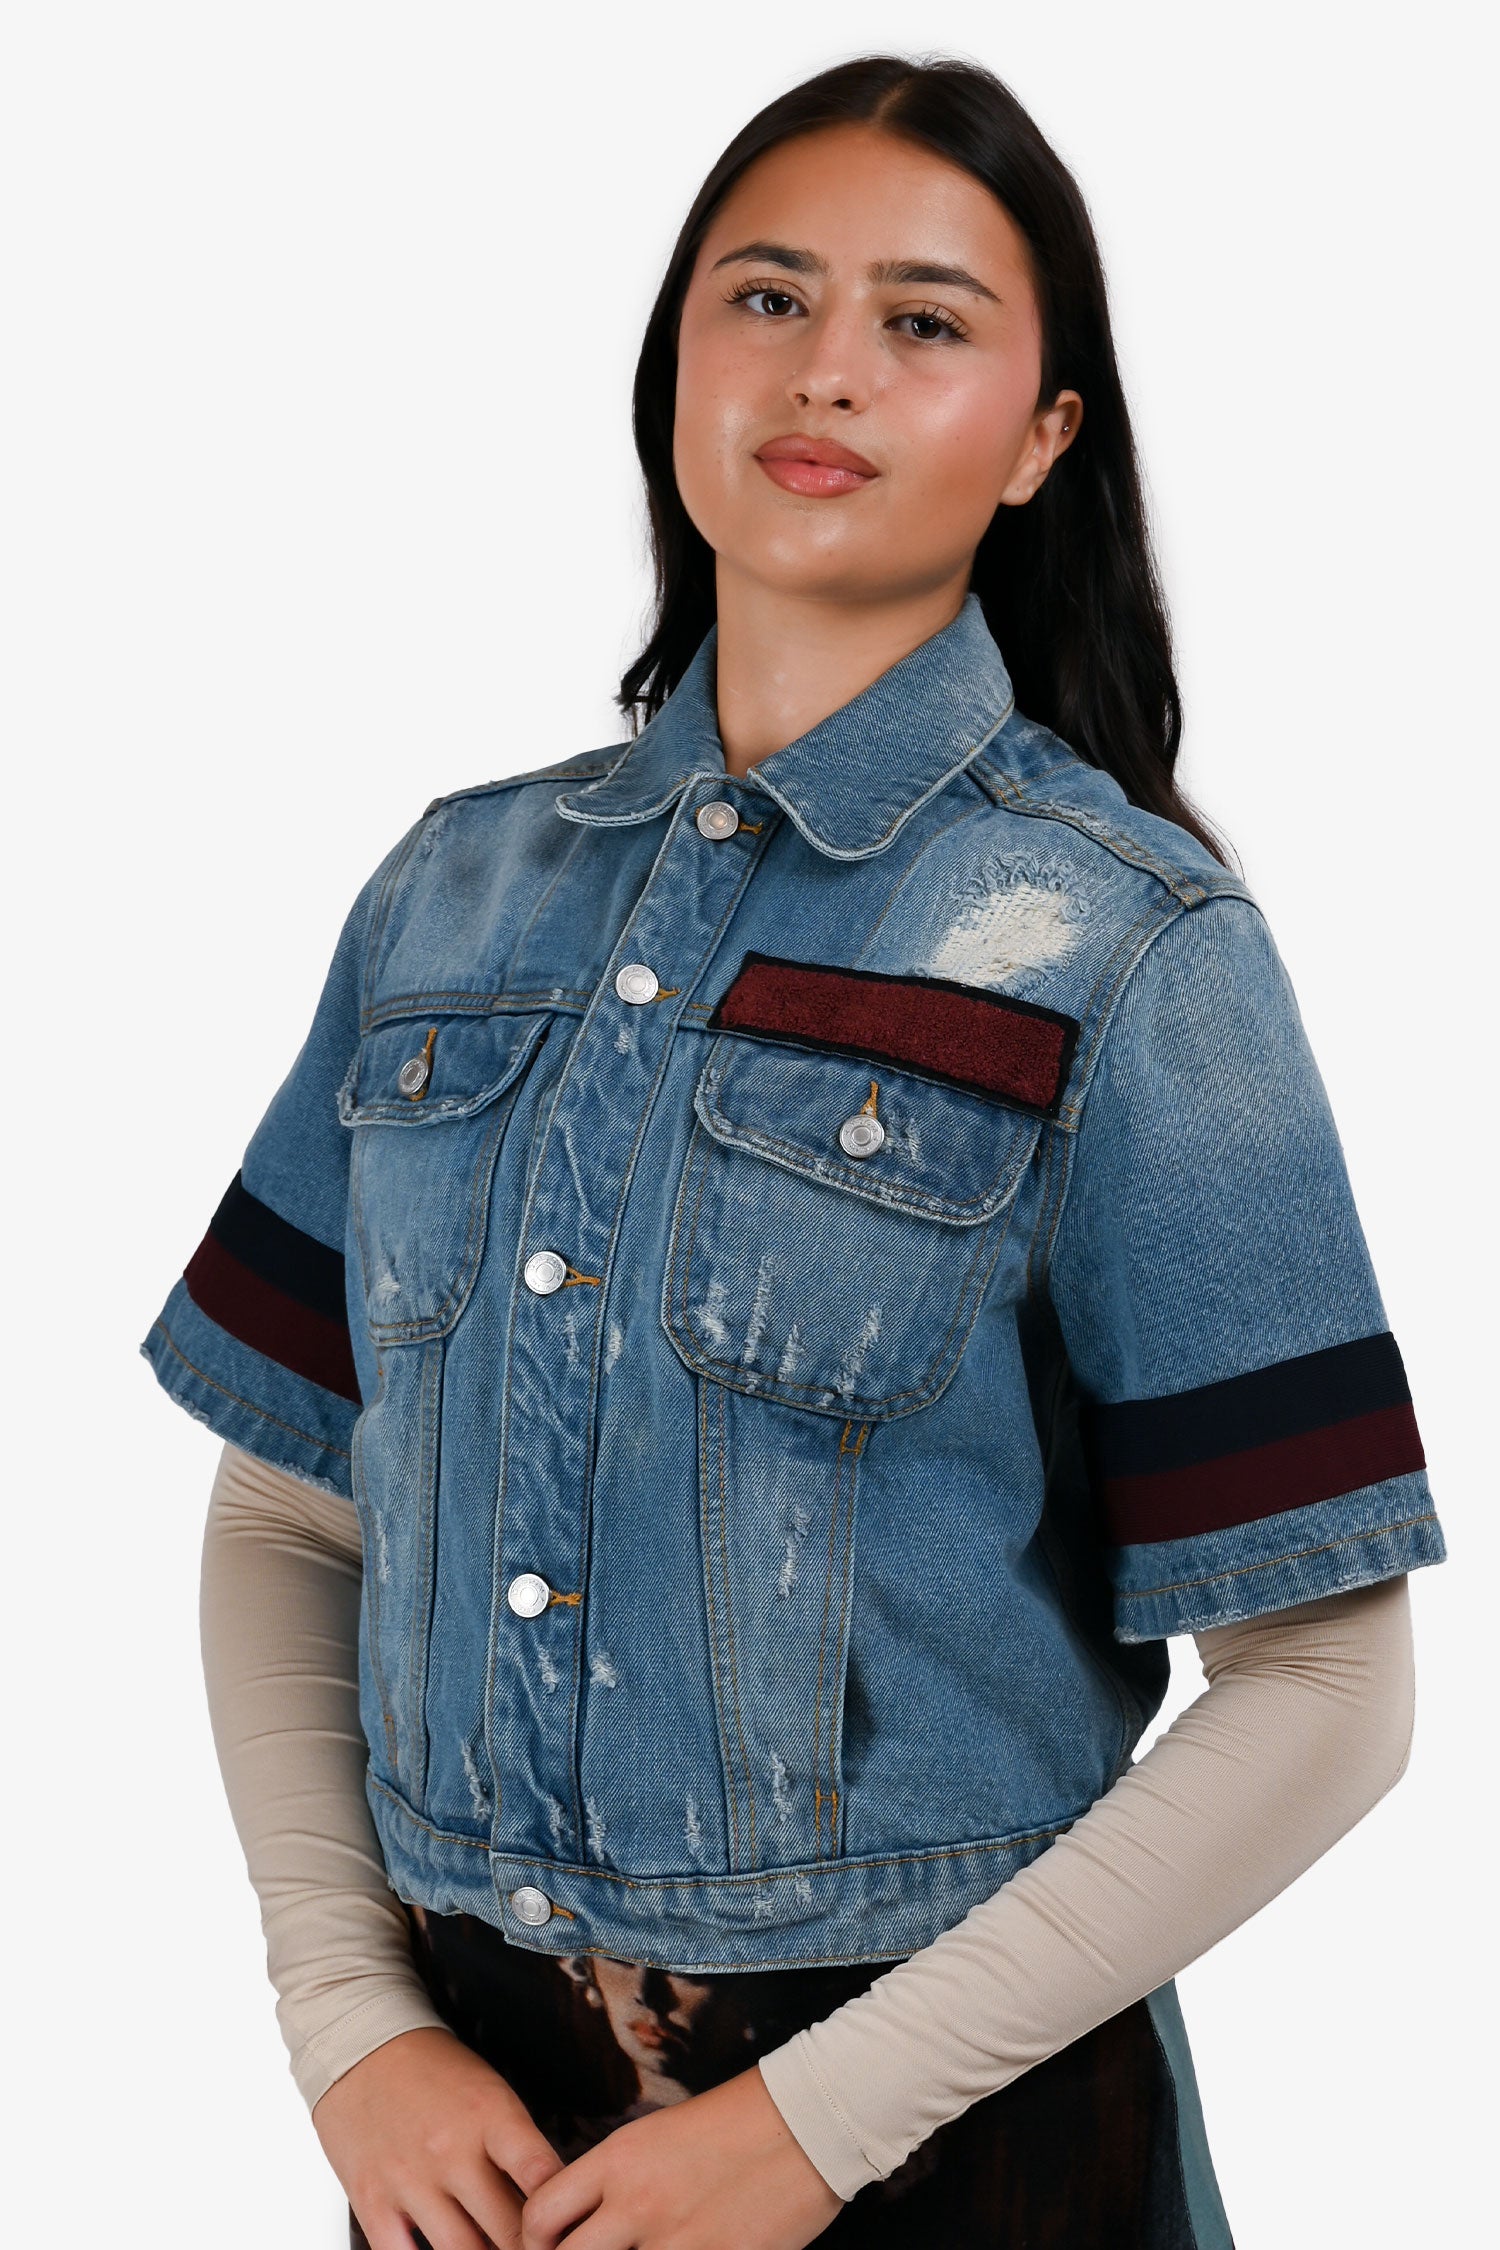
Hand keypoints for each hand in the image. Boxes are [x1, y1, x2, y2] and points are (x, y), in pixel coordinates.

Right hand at [314, 2024, 567, 2248]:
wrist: (361, 2048)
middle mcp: (451, 2150)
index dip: (561, 2214)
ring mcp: (409, 2179)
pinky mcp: (372, 2201)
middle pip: (507, 2229)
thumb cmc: (438, 2074)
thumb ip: (518, 2149)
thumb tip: (551, 2205)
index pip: (540, 2175)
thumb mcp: (491, 2093)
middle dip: (529, 2248)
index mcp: (491, 2115)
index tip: (570, 2229)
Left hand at [518, 2060, 844, 2248]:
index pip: (541, 2213)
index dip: (536, 2241)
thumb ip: (617, 2180)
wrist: (805, 2124)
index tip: (550, 2246)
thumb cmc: (736, 2121)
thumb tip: (590, 2222)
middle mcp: (635, 2204)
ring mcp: (673, 2242)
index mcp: (618, 2159)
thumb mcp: (659, 2135)